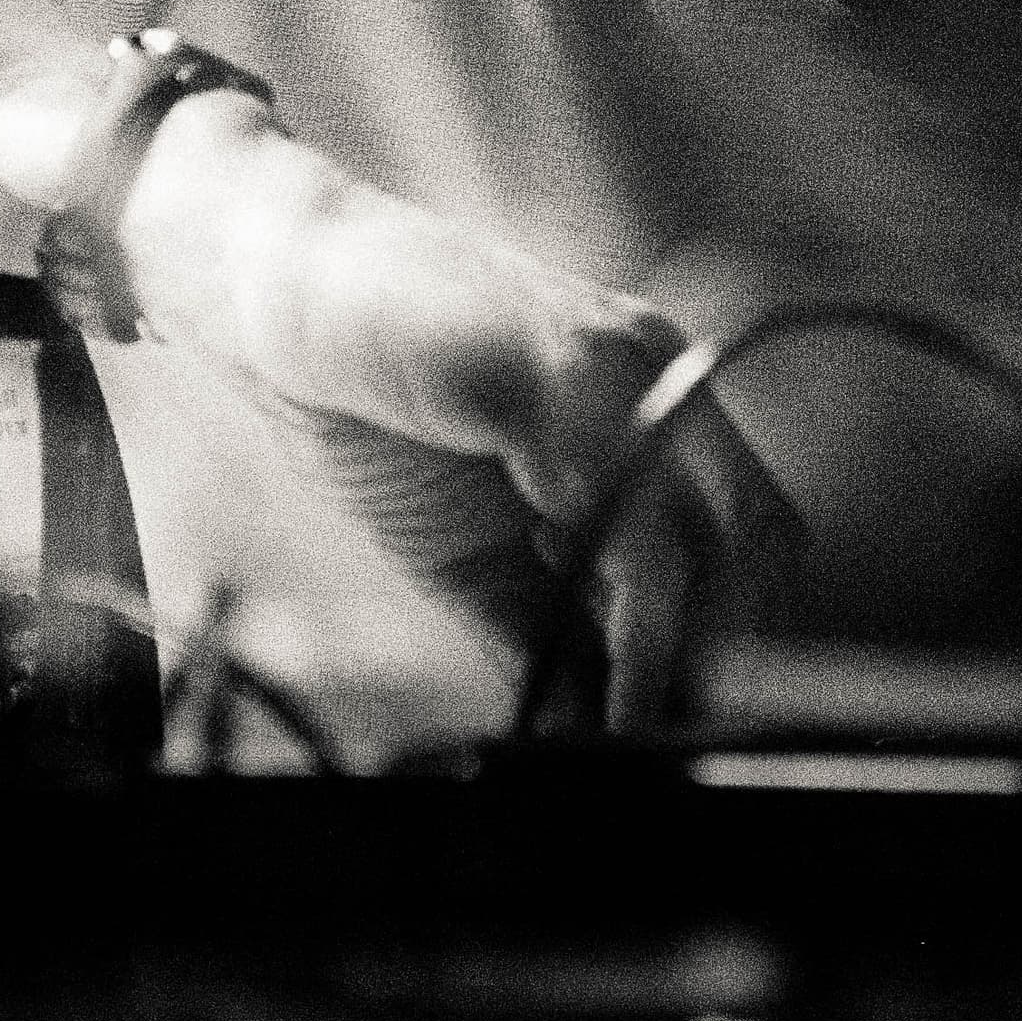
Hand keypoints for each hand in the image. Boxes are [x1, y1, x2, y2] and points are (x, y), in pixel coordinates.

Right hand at [109, 90, 803, 718]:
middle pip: (756, 538)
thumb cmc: (369, 407)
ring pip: (707, 531)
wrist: (265, 286)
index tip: (673, 724)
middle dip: (714, 655)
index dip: (725, 641)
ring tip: (626, 729)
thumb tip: (594, 733)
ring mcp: (617, 367)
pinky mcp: (555, 371)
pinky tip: (581, 667)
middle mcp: (657, 376)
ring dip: (671, 651)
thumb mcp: (473, 547)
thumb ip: (540, 627)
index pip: (750, 535)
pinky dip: (617, 608)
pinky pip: (622, 508)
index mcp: (649, 405)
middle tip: (650, 735)